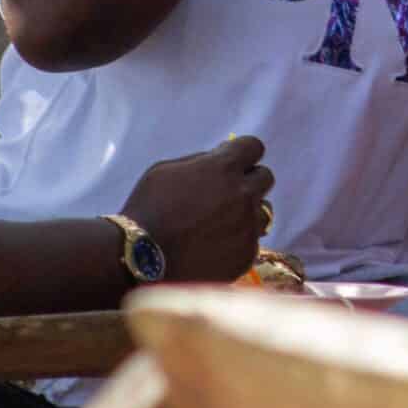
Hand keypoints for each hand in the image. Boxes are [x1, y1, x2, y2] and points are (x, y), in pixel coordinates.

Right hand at [121, 136, 272, 282]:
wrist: (141, 261)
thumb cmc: (147, 210)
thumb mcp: (165, 170)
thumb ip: (200, 161)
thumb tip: (220, 157)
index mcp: (224, 168)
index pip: (253, 147)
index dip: (242, 153)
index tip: (232, 162)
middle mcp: (243, 194)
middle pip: (265, 177)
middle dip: (248, 180)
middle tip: (226, 193)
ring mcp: (248, 226)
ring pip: (264, 211)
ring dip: (249, 211)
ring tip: (222, 222)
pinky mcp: (246, 254)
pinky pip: (252, 240)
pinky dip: (238, 240)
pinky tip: (214, 246)